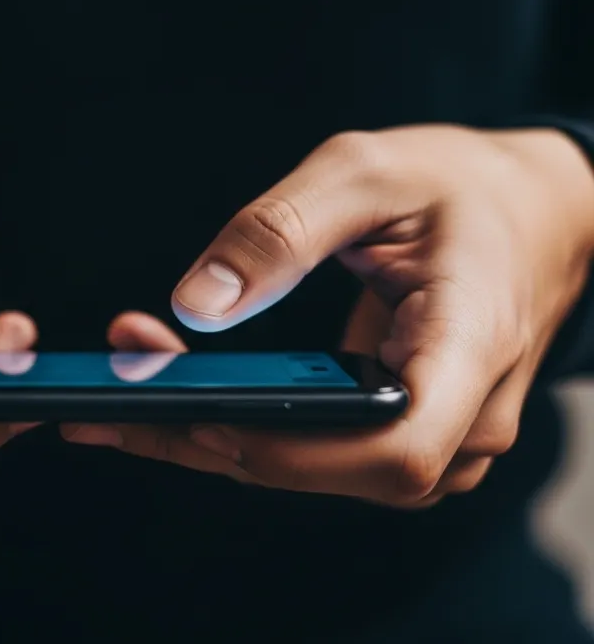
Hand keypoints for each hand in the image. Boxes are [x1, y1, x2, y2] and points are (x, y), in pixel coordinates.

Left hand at [64, 126, 593, 505]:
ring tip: (119, 394)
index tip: (200, 415)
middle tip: (111, 392)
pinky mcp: (395, 429)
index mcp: (469, 346)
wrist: (533, 213)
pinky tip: (169, 400)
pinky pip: (312, 450)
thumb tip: (197, 303)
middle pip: (330, 471)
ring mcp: (433, 433)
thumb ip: (281, 229)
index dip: (293, 451)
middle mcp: (459, 416)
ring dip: (209, 436)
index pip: (394, 449)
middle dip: (212, 435)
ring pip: (310, 471)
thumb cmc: (466, 185)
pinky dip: (237, 427)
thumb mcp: (369, 172)